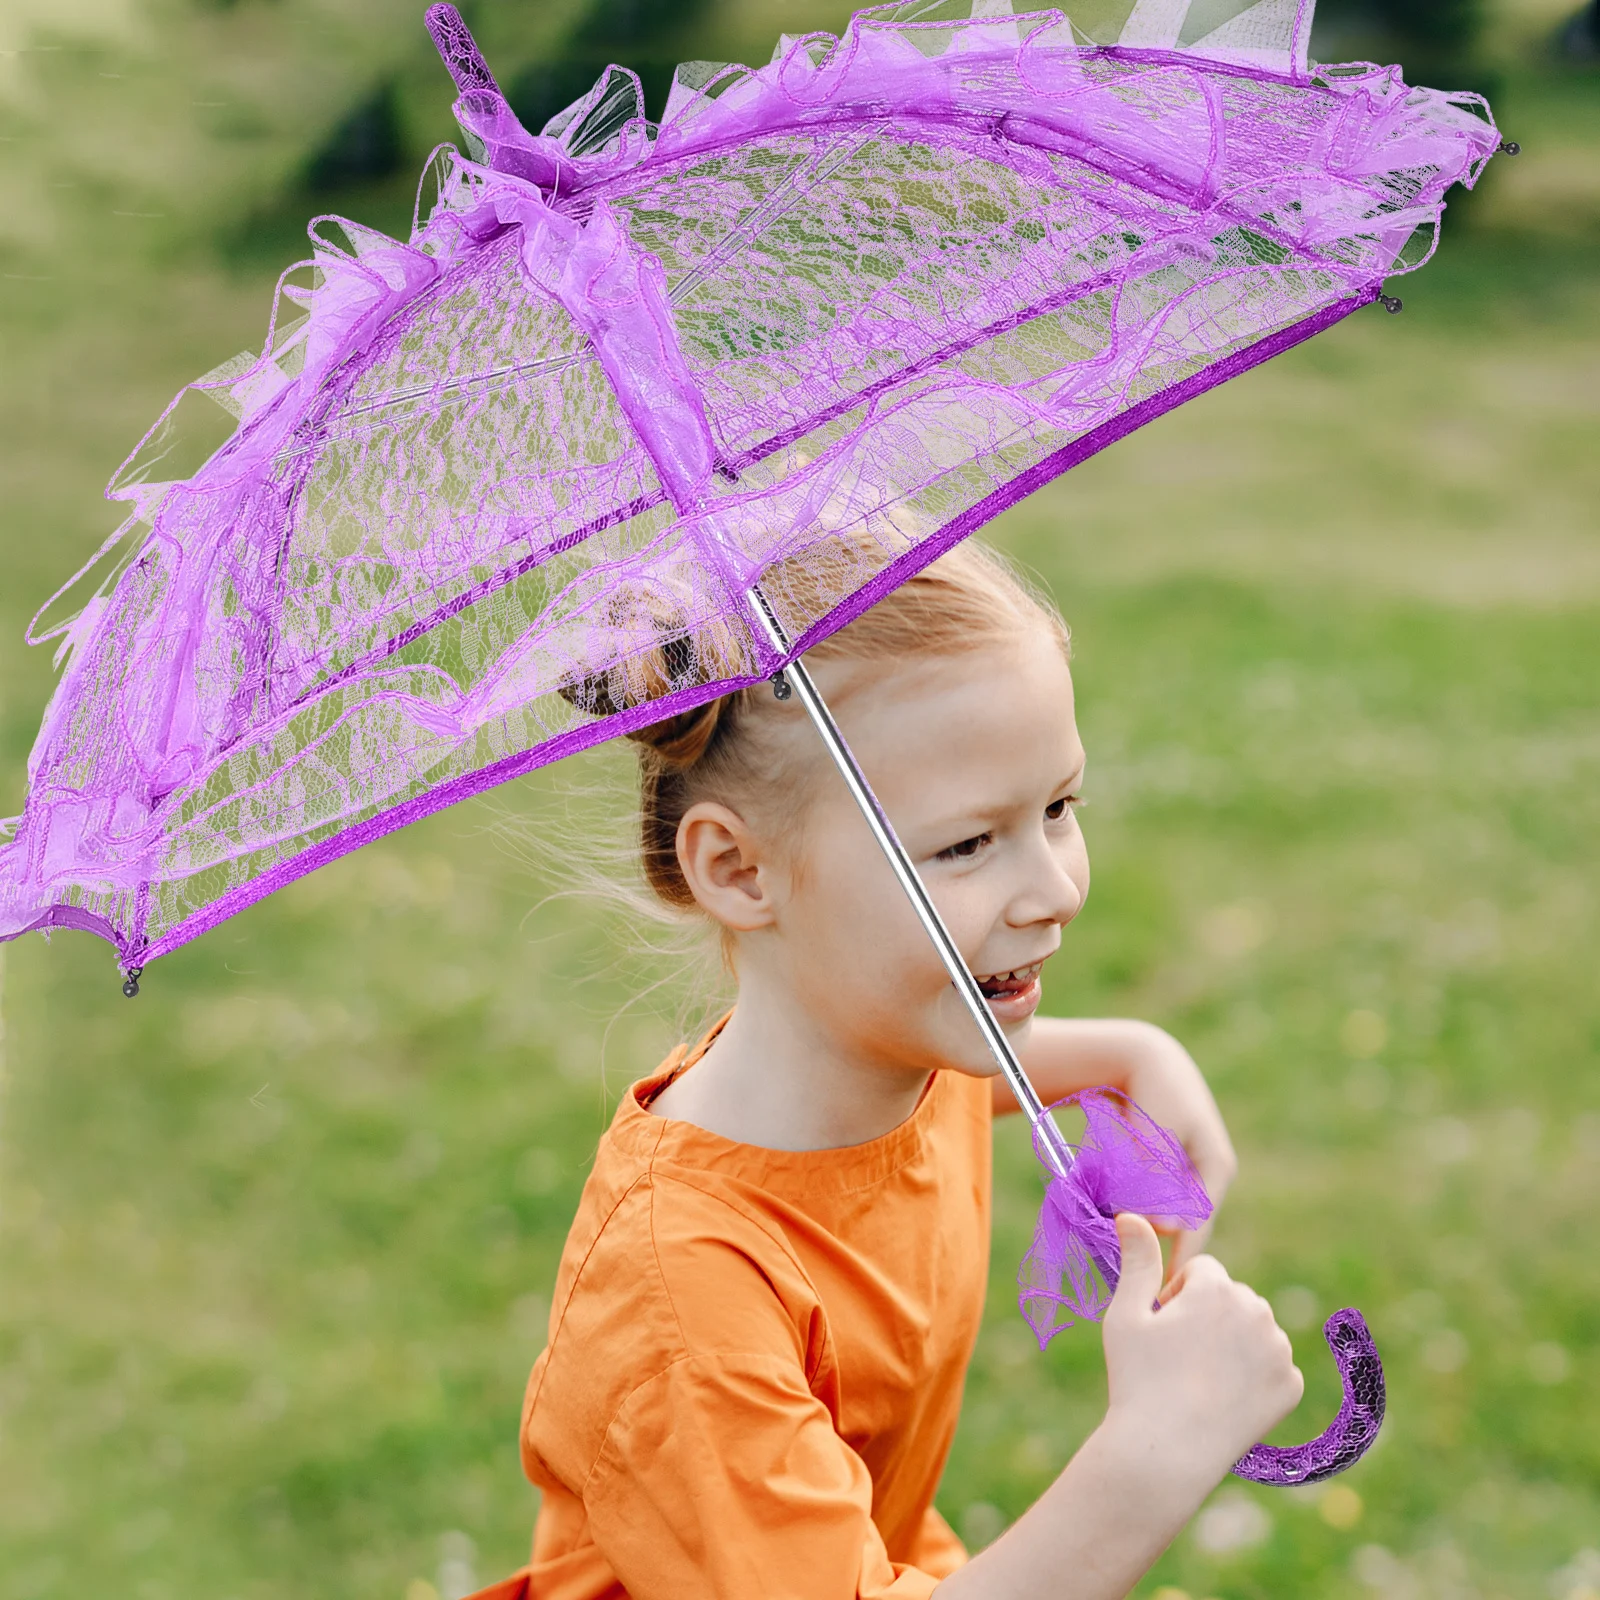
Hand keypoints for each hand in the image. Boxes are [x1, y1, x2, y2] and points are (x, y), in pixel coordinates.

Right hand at [1103, 1215, 1302, 1476]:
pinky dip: (1253, 1375)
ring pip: (1254, 1329)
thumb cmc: (1138, 1378)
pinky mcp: (1291, 1385)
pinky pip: (1271, 1365)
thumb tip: (1132, 1214)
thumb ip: (1137, 1259)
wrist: (1167, 1453)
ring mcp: (1279, 1350)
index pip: (1202, 1271)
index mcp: (1218, 1287)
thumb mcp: (1127, 1314)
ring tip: (1201, 1378)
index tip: (1161, 1328)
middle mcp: (1257, 1310)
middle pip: (1231, 1297)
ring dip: (1233, 1342)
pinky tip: (1225, 1397)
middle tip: (1179, 1356)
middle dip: (1209, 1316)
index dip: (1176, 1296)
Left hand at [1117, 1024, 1236, 1275]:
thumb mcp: (1161, 1136)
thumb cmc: (1155, 1091)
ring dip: (1144, 1230)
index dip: (1180, 1262)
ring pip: (1166, 1214)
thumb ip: (1161, 1180)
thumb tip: (1165, 1229)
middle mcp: (1207, 1174)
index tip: (1162, 1293)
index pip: (1200, 1228)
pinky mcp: (1169, 1168)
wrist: (1141, 1056)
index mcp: (1216, 1168)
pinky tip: (1117, 1226)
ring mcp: (1189, 1171)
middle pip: (1183, 1225)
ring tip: (1123, 1259)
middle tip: (1137, 1283)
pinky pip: (1154, 1200)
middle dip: (1159, 1250)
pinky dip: (1136, 1211)